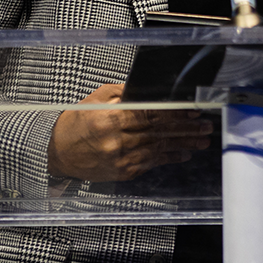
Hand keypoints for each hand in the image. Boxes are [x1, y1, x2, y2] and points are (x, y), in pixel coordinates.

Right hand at [48, 83, 211, 181]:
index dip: (174, 113)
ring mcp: (120, 158)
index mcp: (110, 118)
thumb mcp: (97, 99)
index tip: (191, 111)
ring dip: (183, 144)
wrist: (58, 152)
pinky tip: (183, 154)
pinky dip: (168, 158)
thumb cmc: (77, 123)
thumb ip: (125, 93)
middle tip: (204, 126)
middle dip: (185, 129)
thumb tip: (153, 91)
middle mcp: (116, 139)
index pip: (150, 114)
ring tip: (201, 140)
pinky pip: (151, 163)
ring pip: (158, 149)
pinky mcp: (123, 171)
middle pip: (158, 132)